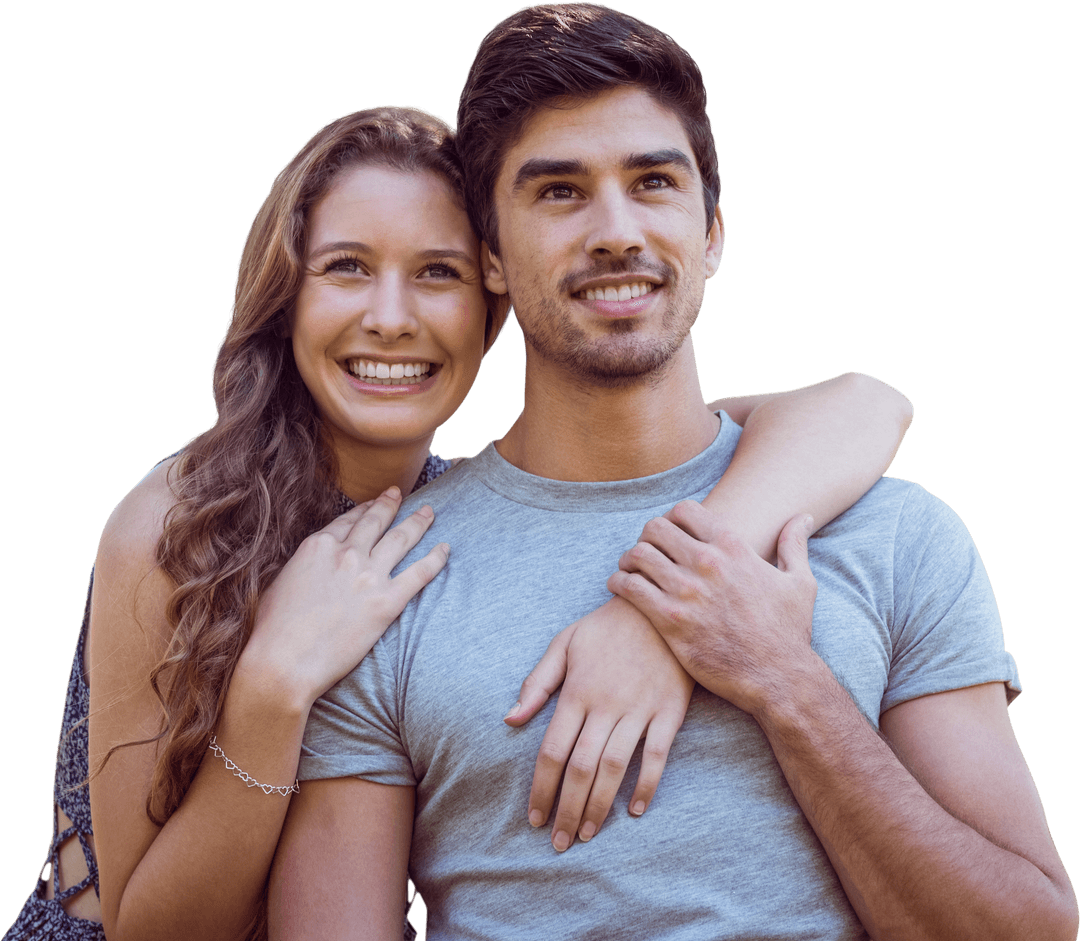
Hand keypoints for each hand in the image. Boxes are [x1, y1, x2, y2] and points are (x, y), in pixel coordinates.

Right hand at [242, 488, 447, 708]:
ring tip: (430, 512)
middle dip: (391, 504)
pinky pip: (420, 573)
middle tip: (401, 494)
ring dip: (418, 522)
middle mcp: (346, 554)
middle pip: (376, 521)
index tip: (374, 503)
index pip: (348, 521)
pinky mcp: (387, 601)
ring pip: (401, 539)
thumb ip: (301, 567)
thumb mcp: (278, 583)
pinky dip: (436, 558)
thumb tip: (309, 567)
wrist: (283, 662)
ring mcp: (369, 575)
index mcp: (317, 546)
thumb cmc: (272, 631)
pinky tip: (446, 548)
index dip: (364, 509)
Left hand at [505, 595, 693, 851]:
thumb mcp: (565, 643)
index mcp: (577, 691)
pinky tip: (636, 810)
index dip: (542, 789)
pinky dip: (647, 785)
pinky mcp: (670, 711)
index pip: (552, 751)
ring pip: (615, 768)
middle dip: (567, 810)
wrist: (659, 608)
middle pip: (581, 768)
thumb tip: (509, 719)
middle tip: (559, 843)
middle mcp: (606, 704)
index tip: (535, 819)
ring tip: (587, 834)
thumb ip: (537, 683)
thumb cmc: (607, 628)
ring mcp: (640, 708)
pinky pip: (658, 755)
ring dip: (600, 806)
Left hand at [608, 503, 817, 716]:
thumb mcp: (800, 582)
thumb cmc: (788, 631)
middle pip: (655, 528)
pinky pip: (629, 587)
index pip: (685, 510)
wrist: (778, 678)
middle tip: (645, 552)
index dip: (671, 518)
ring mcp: (686, 591)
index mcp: (733, 547)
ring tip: (629, 570)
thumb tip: (802, 517)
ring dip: (628, 559)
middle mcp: (707, 563)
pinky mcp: (669, 620)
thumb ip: (794, 544)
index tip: (669, 533)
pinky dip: (618, 582)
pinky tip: (620, 587)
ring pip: (638, 555)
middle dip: (646, 537)